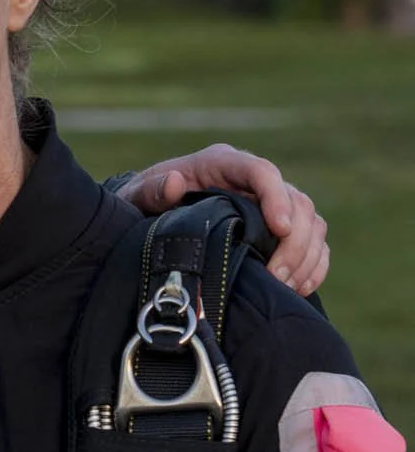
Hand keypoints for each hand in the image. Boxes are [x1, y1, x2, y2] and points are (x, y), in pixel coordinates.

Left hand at [121, 144, 329, 294]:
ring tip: (282, 286)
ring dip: (305, 257)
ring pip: (312, 224)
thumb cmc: (144, 202)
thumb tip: (174, 183)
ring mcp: (273, 204)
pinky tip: (297, 288)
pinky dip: (313, 266)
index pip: (261, 171)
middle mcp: (253, 180)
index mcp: (221, 163)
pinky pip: (315, 244)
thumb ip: (150, 190)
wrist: (152, 216)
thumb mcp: (137, 195)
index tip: (278, 229)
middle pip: (297, 201)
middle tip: (275, 276)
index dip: (276, 197)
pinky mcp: (283, 229)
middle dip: (294, 241)